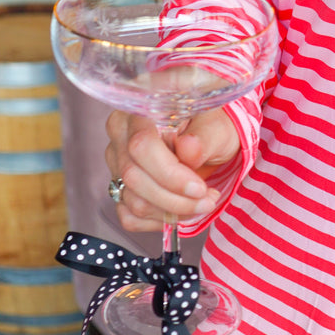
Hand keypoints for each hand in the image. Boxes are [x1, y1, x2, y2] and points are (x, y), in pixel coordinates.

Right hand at [105, 108, 240, 234]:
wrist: (208, 142)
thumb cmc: (211, 129)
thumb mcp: (218, 127)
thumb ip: (204, 137)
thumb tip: (187, 149)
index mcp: (139, 112)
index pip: (142, 146)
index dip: (170, 174)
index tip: (198, 188)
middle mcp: (120, 136)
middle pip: (134, 177)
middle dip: (175, 199)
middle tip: (207, 200)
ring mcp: (116, 164)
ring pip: (133, 201)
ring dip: (172, 212)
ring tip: (201, 203)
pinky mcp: (119, 187)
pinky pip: (130, 216)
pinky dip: (158, 221)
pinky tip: (180, 212)